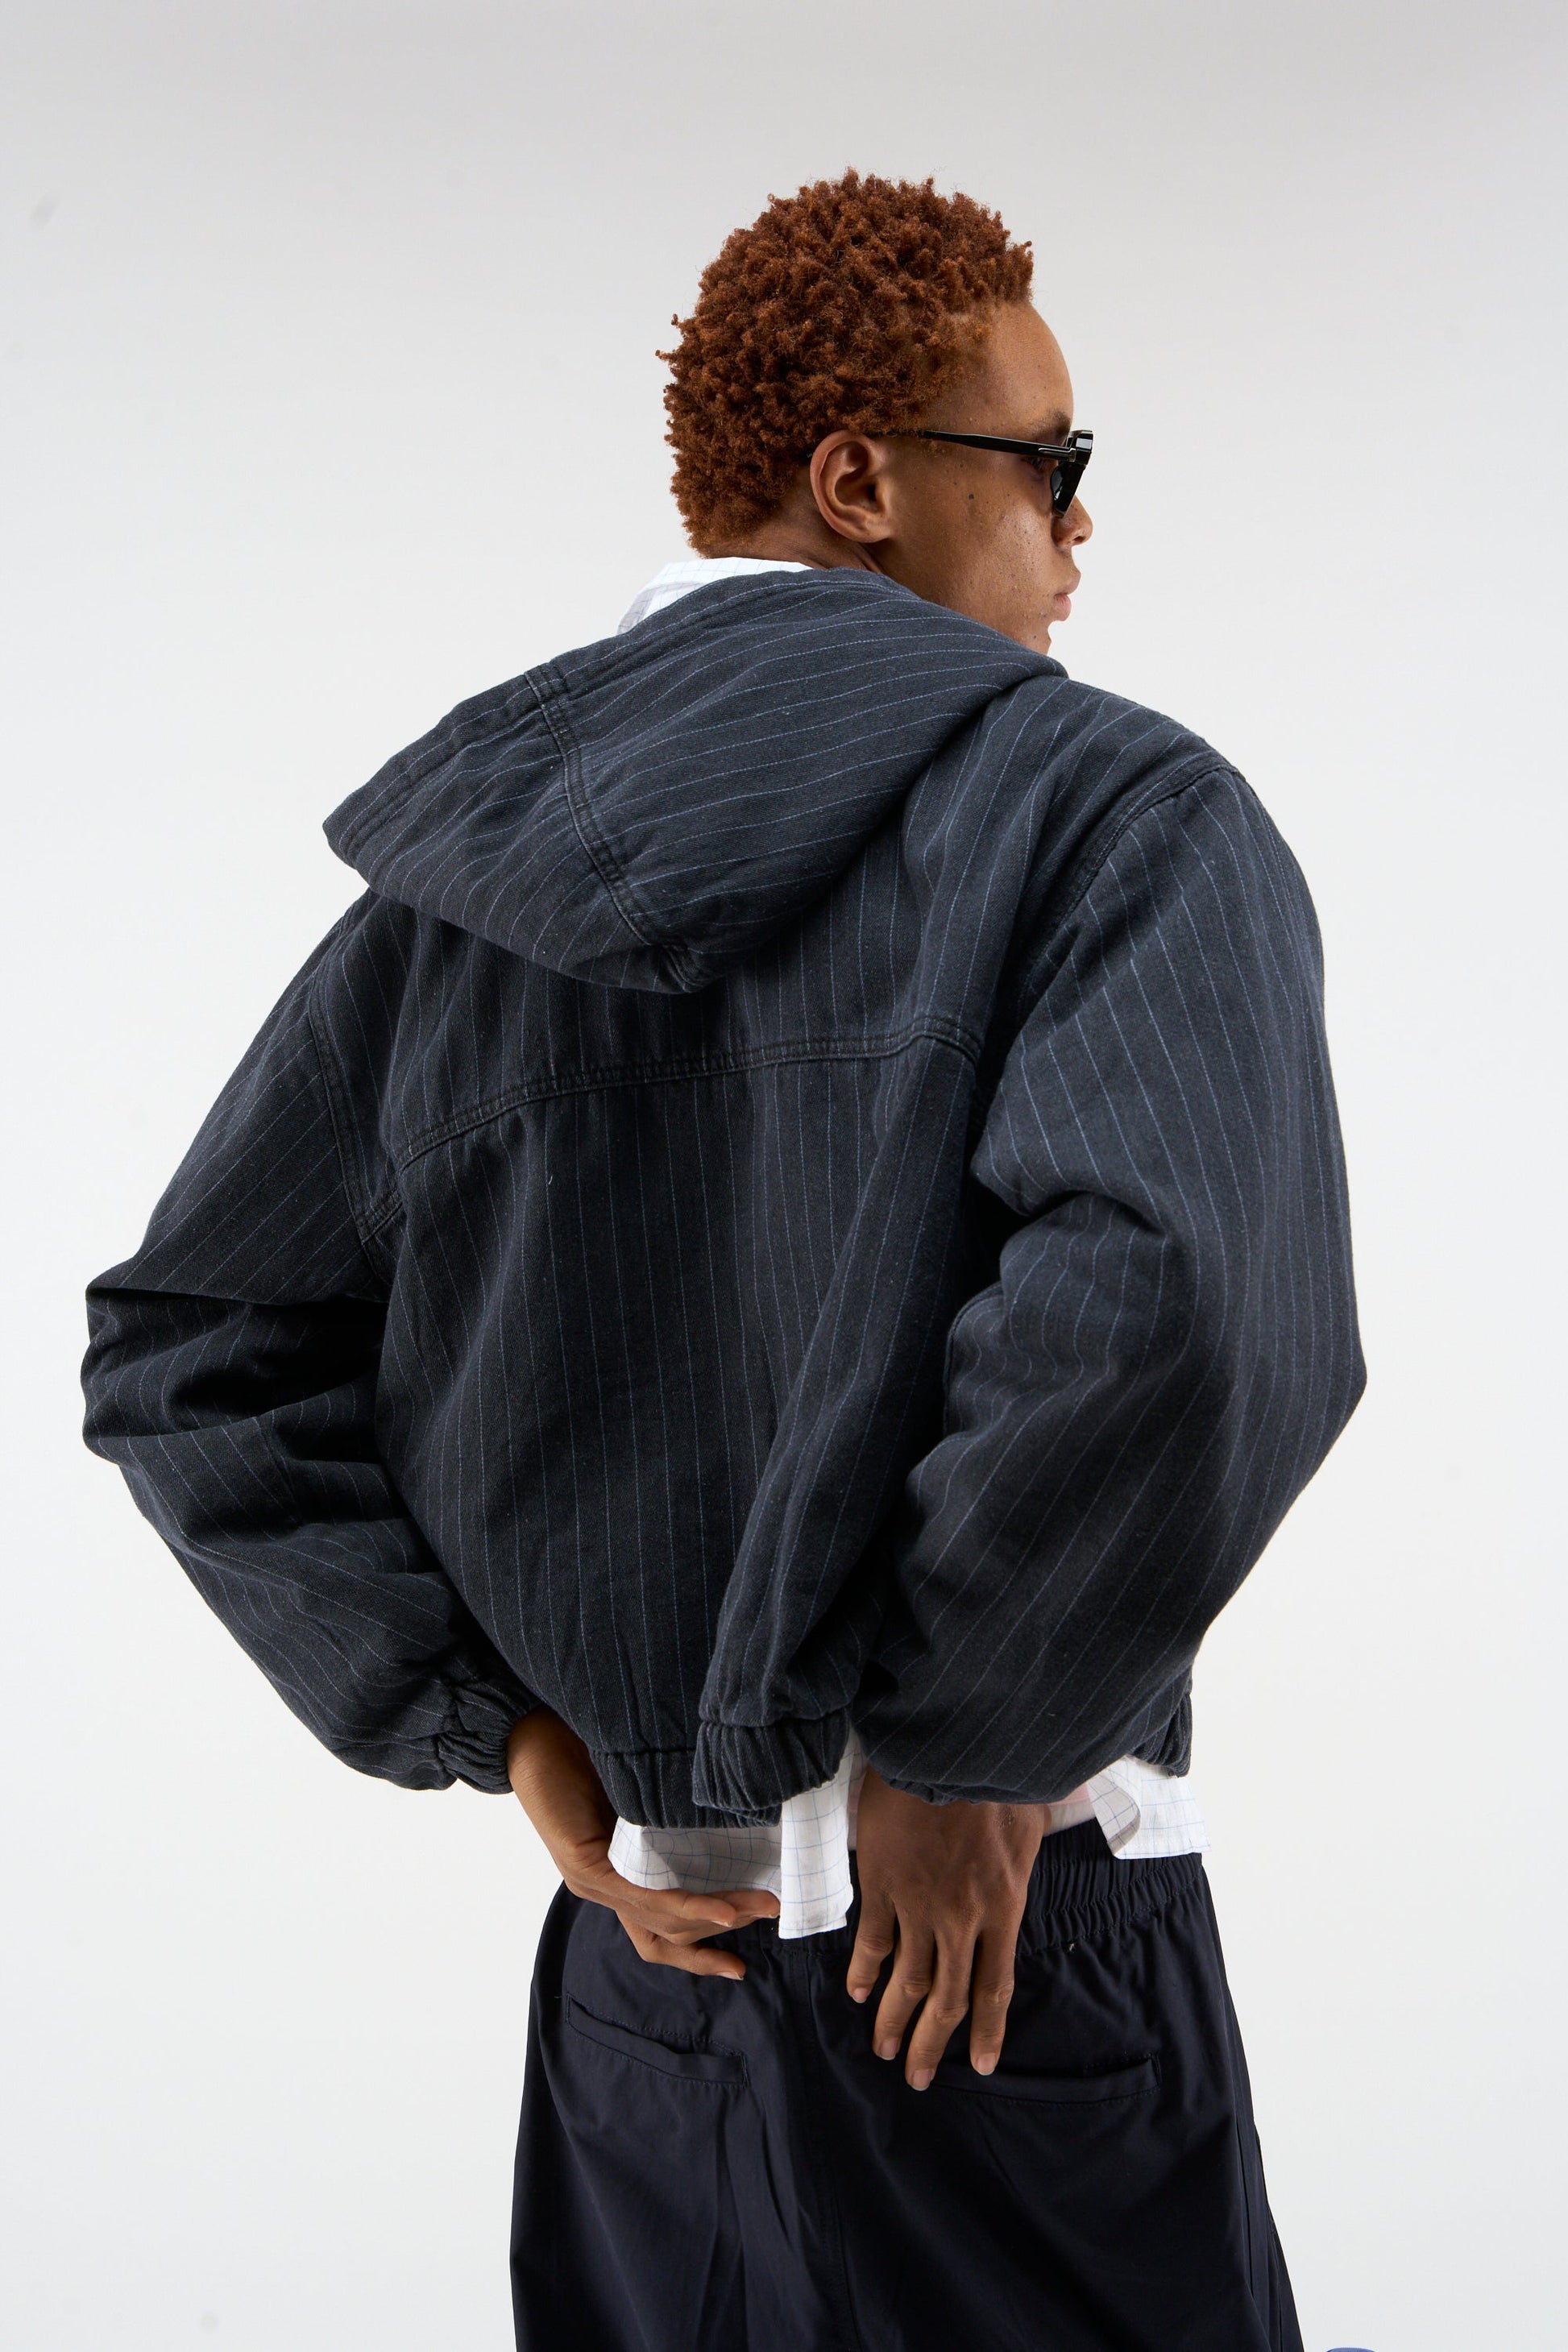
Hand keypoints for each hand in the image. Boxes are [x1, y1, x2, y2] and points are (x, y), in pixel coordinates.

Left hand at [505, 1709, 779, 1979]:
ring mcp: (592, 1882)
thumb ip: (672, 1812)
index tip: (740, 1966)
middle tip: (774, 1912)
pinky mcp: (584, 1867)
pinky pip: (642, 1898)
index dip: (700, 1955)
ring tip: (759, 1908)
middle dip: (726, 1931)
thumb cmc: (586, 1751)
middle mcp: (605, 1889)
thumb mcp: (641, 1788)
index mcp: (619, 1877)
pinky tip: (721, 1908)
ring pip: (662, 1920)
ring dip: (715, 1919)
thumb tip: (730, 1808)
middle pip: (670, 1934)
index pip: (661, 1935)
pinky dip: (685, 1906)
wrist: (533, 1732)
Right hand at [845, 1766, 1048, 2087]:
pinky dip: (865, 1970)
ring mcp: (920, 1904)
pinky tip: (859, 1992)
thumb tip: (1025, 1867)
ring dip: (894, 2018)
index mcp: (1003, 1908)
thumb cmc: (994, 1780)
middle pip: (948, 1997)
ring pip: (907, 1978)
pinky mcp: (883, 1883)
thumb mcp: (1027, 1826)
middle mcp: (962, 1918)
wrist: (948, 1748)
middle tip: (918, 2078)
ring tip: (884, 2048)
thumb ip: (1022, 1862)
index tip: (980, 2066)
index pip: (996, 1986)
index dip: (987, 2030)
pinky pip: (872, 1940)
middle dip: (932, 2042)